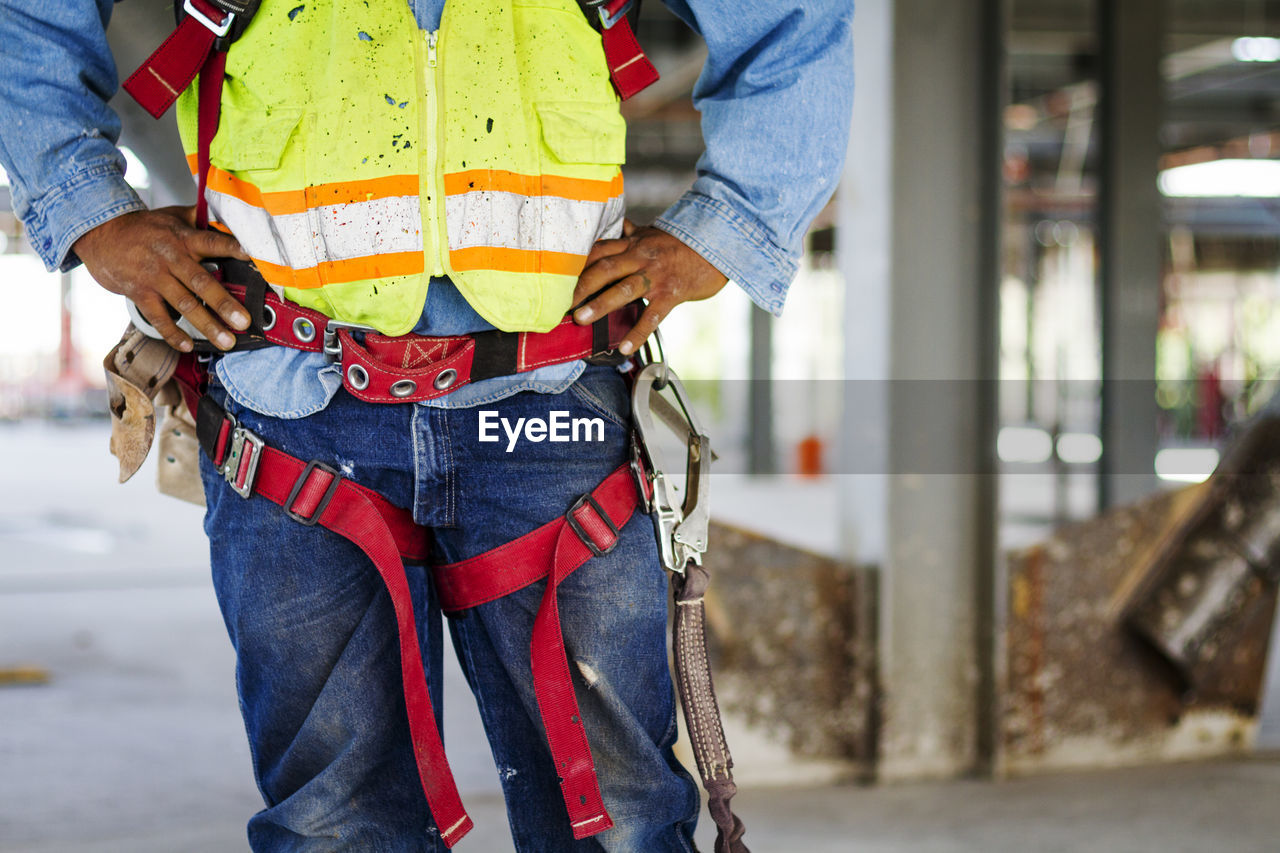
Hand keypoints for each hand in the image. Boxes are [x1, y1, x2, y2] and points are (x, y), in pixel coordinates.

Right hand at [73, 206, 251, 351]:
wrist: (101, 233)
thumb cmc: (145, 227)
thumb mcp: (172, 216)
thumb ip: (199, 218)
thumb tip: (228, 214)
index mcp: (183, 238)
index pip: (212, 242)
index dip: (231, 248)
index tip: (251, 257)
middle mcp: (171, 257)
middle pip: (201, 282)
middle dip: (224, 304)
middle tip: (244, 322)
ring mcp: (154, 276)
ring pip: (183, 303)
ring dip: (206, 325)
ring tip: (226, 342)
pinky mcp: (138, 292)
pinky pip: (158, 316)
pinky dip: (172, 332)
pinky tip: (187, 345)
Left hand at [571, 220, 728, 354]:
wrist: (718, 246)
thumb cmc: (682, 244)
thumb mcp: (653, 233)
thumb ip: (630, 233)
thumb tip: (614, 226)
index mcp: (632, 244)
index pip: (598, 251)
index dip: (576, 265)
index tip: (557, 279)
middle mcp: (641, 257)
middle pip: (605, 268)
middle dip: (580, 286)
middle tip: (560, 303)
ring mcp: (656, 276)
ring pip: (624, 289)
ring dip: (601, 304)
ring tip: (581, 320)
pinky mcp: (672, 293)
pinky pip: (652, 316)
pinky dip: (638, 332)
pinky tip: (624, 348)